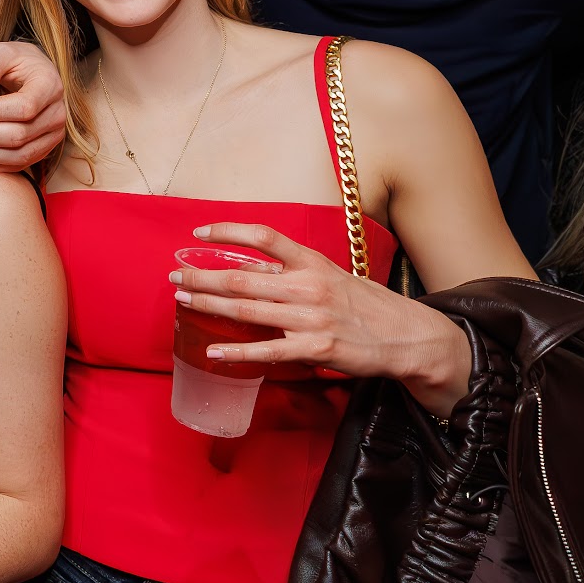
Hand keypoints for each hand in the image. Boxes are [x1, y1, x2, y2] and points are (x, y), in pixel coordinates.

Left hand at [0, 41, 67, 171]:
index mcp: (49, 86)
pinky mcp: (42, 150)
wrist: (37, 76)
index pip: (23, 107)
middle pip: (17, 135)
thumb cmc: (19, 62)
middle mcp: (56, 115)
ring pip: (17, 155)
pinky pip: (17, 165)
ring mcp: (52, 136)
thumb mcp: (4, 51)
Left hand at [179, 221, 473, 414]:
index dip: (227, 232)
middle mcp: (308, 286)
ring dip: (209, 304)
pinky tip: (212, 350)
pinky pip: (267, 351)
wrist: (408, 336)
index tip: (199, 233)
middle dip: (202, 275)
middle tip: (175, 275)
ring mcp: (310, 319)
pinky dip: (235, 351)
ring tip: (183, 300)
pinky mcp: (315, 350)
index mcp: (312, 262)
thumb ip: (296, 271)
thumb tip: (256, 267)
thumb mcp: (333, 275)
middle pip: (242, 276)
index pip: (263, 237)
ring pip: (247, 309)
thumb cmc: (366, 305)